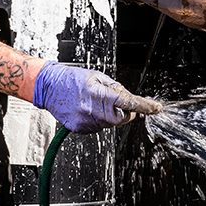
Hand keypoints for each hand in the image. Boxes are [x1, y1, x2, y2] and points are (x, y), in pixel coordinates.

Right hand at [32, 61, 159, 132]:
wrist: (49, 87)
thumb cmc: (72, 79)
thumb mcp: (98, 76)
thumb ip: (116, 88)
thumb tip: (130, 98)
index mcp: (100, 93)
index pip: (129, 102)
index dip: (145, 106)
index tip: (156, 108)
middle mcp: (93, 109)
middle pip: (122, 119)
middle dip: (125, 112)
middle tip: (118, 103)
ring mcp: (86, 121)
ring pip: (110, 124)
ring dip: (110, 116)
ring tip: (96, 103)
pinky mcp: (79, 128)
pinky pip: (98, 128)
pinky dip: (99, 120)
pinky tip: (88, 110)